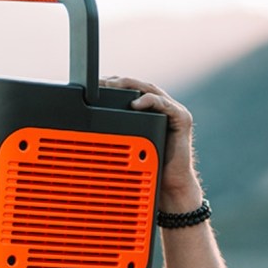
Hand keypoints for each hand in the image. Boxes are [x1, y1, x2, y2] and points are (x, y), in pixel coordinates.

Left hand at [99, 76, 202, 211]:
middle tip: (100, 83)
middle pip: (138, 86)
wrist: (168, 185)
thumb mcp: (123, 147)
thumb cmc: (146, 167)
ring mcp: (171, 112)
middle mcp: (160, 109)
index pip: (128, 90)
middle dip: (118, 82)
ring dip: (131, 85)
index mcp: (146, 111)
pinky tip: (136, 103)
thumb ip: (112, 135)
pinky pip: (165, 105)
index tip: (92, 85)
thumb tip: (85, 133)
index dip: (111, 85)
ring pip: (150, 90)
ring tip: (114, 86)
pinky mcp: (182, 119)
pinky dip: (150, 101)